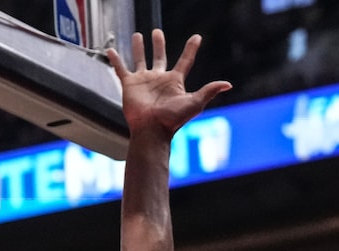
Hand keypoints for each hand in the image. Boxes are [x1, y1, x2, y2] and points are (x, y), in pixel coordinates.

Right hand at [107, 29, 231, 136]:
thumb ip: (209, 91)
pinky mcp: (130, 84)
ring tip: (138, 35)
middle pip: (160, 57)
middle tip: (157, 32)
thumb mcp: (195, 103)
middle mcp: (159, 79)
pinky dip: (115, 60)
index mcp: (175, 82)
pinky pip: (121, 69)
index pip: (185, 61)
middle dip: (159, 45)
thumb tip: (227, 84)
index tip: (197, 37)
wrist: (152, 129)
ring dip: (139, 48)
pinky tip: (111, 50)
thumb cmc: (173, 119)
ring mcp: (144, 81)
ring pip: (140, 59)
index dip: (191, 49)